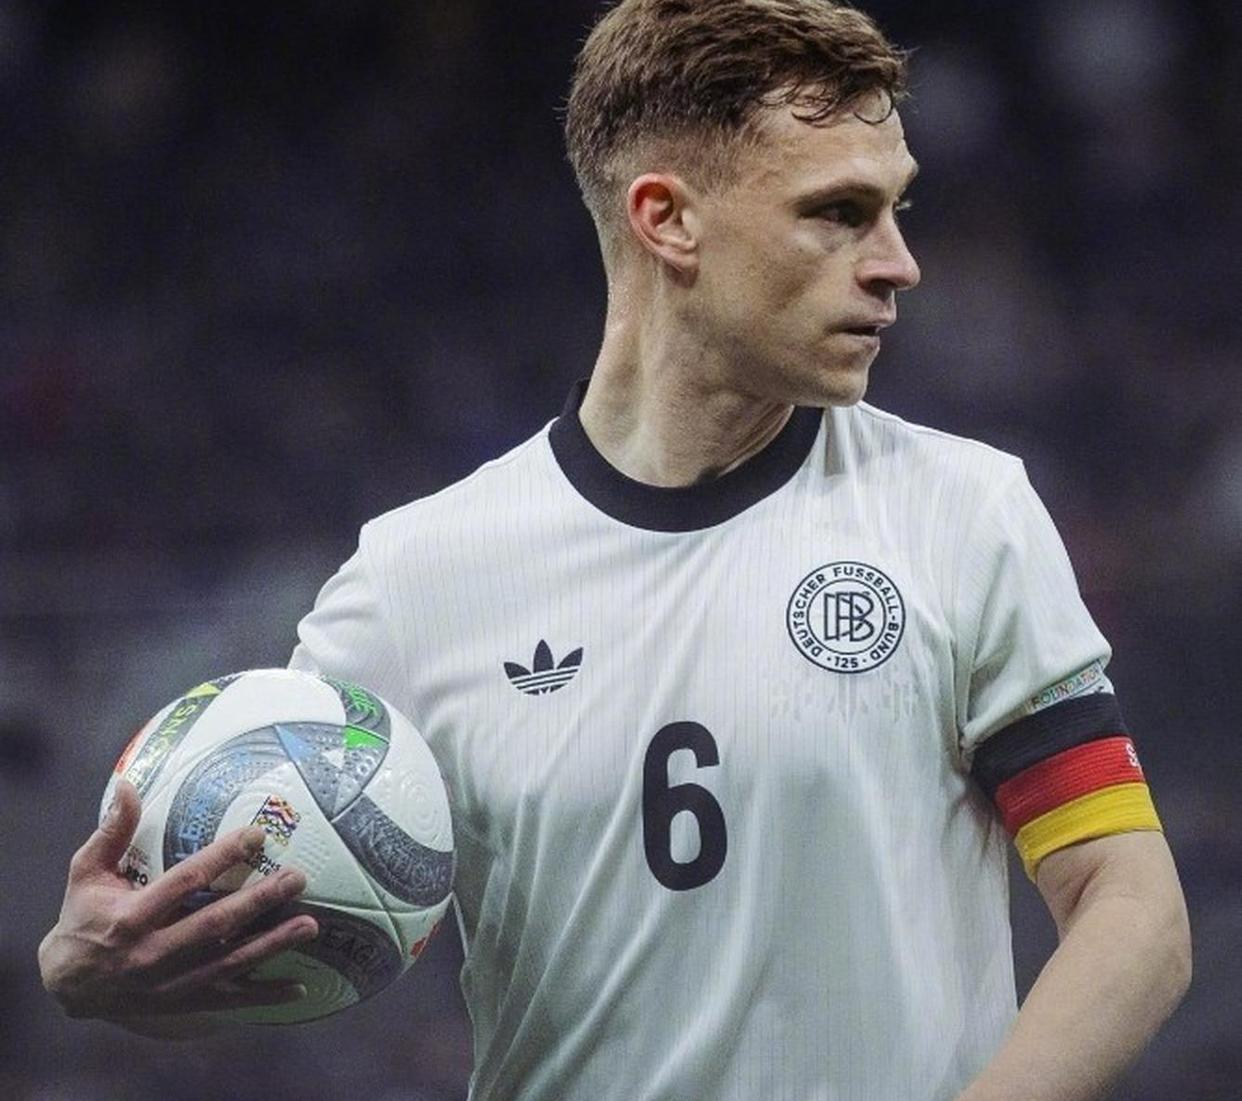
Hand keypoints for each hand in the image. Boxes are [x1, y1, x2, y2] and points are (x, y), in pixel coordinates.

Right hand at [38, 778, 318, 1024]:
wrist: (67, 987)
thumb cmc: (83, 918)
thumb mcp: (86, 874)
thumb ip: (111, 832)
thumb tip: (126, 785)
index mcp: (132, 917)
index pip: (185, 881)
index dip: (222, 857)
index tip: (257, 834)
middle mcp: (153, 953)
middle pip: (216, 924)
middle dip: (260, 901)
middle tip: (297, 878)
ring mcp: (170, 984)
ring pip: (230, 963)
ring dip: (272, 945)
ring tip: (310, 925)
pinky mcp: (182, 1004)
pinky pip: (229, 1000)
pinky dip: (264, 996)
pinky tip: (298, 988)